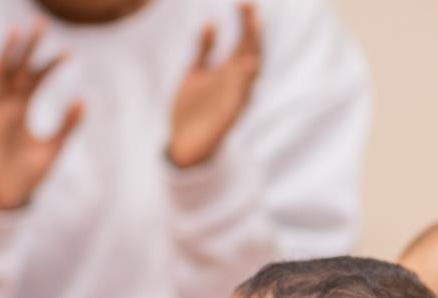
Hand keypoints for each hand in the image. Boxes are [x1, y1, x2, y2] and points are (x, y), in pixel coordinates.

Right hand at [0, 23, 82, 210]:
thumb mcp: (55, 148)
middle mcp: (7, 102)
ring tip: (15, 34)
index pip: (37, 77)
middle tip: (40, 22)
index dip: (51, 64)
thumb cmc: (30, 172)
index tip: (69, 52)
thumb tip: (84, 100)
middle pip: (18, 66)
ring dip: (5, 55)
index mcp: (24, 106)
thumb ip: (69, 126)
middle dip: (28, 45)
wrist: (7, 194)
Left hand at [167, 3, 262, 168]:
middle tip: (251, 9)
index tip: (245, 3)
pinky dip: (244, 82)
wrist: (184, 143)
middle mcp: (236, 84)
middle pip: (250, 54)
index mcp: (229, 73)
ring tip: (253, 32)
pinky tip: (245, 64)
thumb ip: (203, 50)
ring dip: (252, 51)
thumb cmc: (193, 109)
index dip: (246, 23)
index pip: (244, 43)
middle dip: (252, 33)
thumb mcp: (195, 73)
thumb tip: (211, 24)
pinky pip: (239, 98)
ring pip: (249, 74)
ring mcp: (234, 100)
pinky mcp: (228, 117)